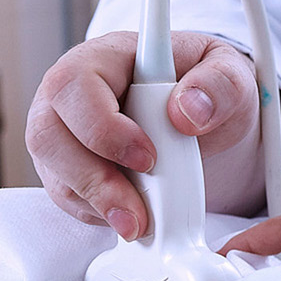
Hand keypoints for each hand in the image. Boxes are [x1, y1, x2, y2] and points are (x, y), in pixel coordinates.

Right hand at [28, 31, 261, 238]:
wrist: (205, 116)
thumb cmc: (207, 86)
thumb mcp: (232, 73)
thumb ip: (219, 84)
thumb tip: (188, 111)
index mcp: (105, 58)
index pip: (76, 85)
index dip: (103, 127)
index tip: (148, 158)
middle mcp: (72, 95)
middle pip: (49, 135)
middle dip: (95, 180)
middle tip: (138, 209)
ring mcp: (65, 133)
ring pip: (55, 173)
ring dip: (98, 205)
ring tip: (141, 222)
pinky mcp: (68, 168)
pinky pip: (68, 197)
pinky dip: (99, 214)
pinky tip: (131, 214)